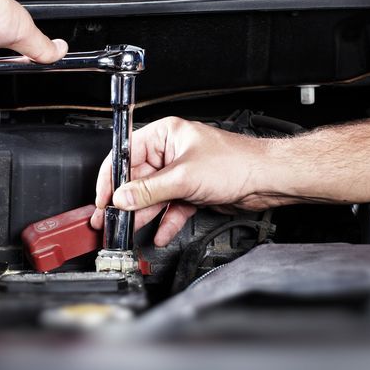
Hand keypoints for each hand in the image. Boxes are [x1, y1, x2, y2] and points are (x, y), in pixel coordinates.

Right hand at [90, 117, 283, 245]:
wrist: (267, 180)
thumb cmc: (236, 162)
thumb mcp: (184, 177)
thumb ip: (149, 190)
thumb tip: (123, 197)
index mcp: (165, 135)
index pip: (126, 154)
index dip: (111, 177)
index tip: (103, 198)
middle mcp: (170, 152)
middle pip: (138, 179)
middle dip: (126, 202)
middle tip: (111, 219)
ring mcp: (180, 173)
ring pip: (153, 196)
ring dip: (143, 215)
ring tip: (129, 230)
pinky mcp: (191, 191)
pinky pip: (170, 207)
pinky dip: (165, 222)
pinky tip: (159, 234)